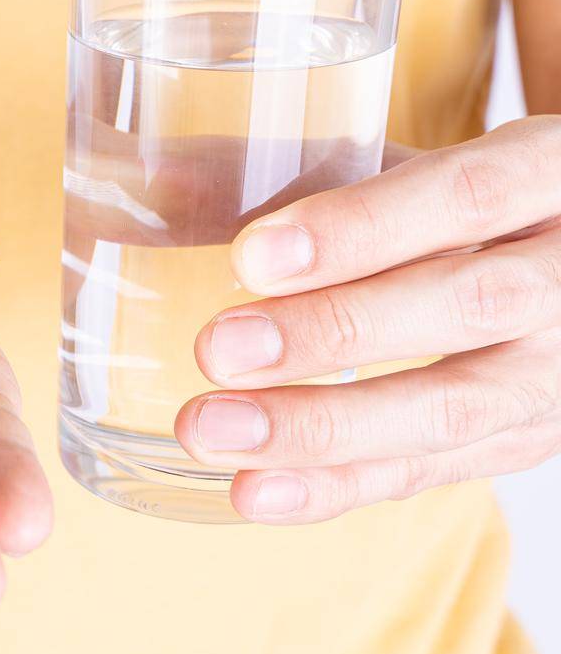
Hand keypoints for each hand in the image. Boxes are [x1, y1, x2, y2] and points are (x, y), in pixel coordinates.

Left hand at [175, 116, 560, 522]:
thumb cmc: (453, 199)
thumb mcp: (394, 160)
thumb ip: (277, 166)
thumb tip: (134, 174)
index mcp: (550, 173)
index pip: (466, 195)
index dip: (363, 228)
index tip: (251, 255)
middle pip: (470, 304)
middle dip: (335, 333)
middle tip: (215, 349)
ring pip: (458, 408)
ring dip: (324, 429)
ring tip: (210, 433)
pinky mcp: (528, 438)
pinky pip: (436, 471)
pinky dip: (340, 486)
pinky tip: (254, 493)